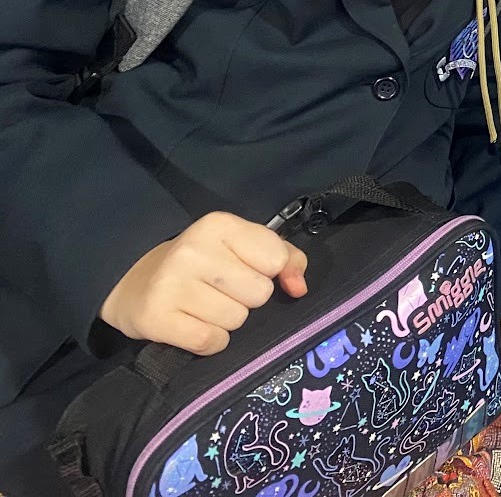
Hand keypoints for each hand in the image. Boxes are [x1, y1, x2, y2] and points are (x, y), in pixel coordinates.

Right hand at [99, 212, 307, 354]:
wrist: (136, 283)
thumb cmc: (204, 263)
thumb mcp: (245, 246)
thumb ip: (286, 258)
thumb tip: (299, 288)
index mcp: (219, 224)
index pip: (276, 260)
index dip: (267, 272)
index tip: (246, 270)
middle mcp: (193, 249)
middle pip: (259, 293)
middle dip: (247, 298)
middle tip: (221, 291)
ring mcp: (171, 283)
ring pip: (236, 320)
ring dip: (227, 320)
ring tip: (204, 306)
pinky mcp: (156, 317)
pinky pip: (210, 341)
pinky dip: (210, 341)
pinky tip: (194, 325)